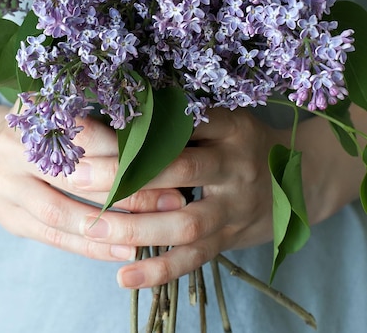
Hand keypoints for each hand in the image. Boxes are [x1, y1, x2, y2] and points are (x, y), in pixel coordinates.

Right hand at [0, 85, 184, 263]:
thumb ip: (98, 117)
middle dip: (128, 191)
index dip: (126, 149)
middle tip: (173, 198)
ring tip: (152, 232)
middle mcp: (14, 150)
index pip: (85, 134)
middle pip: (75, 176)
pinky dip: (91, 247)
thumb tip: (159, 131)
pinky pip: (54, 238)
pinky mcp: (10, 219)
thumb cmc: (42, 127)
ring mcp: (7, 187)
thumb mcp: (62, 108)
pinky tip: (124, 251)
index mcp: (34, 114)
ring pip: (62, 213)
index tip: (167, 158)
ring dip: (111, 227)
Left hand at [72, 104, 365, 289]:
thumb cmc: (246, 141)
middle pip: (179, 170)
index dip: (136, 125)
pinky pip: (194, 258)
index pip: (180, 123)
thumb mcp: (226, 116)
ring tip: (93, 227)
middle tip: (82, 177)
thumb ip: (186, 115)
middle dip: (129, 176)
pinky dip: (159, 271)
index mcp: (230, 128)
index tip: (92, 126)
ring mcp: (233, 207)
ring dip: (137, 227)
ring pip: (184, 221)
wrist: (299, 178)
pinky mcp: (229, 239)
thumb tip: (123, 107)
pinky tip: (124, 276)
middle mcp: (234, 166)